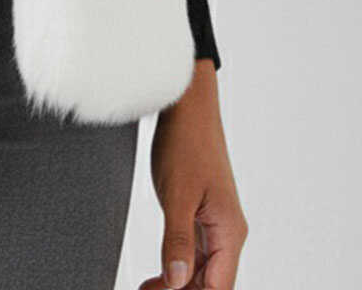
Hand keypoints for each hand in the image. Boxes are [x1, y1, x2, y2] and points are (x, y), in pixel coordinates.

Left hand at [139, 60, 247, 287]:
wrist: (187, 105)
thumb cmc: (186, 142)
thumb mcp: (177, 195)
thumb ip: (177, 241)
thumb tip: (177, 281)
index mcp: (229, 231)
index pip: (218, 287)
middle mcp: (227, 232)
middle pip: (210, 283)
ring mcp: (215, 223)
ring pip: (201, 270)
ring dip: (177, 283)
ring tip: (147, 288)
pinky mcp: (202, 214)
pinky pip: (194, 252)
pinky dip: (176, 265)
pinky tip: (157, 274)